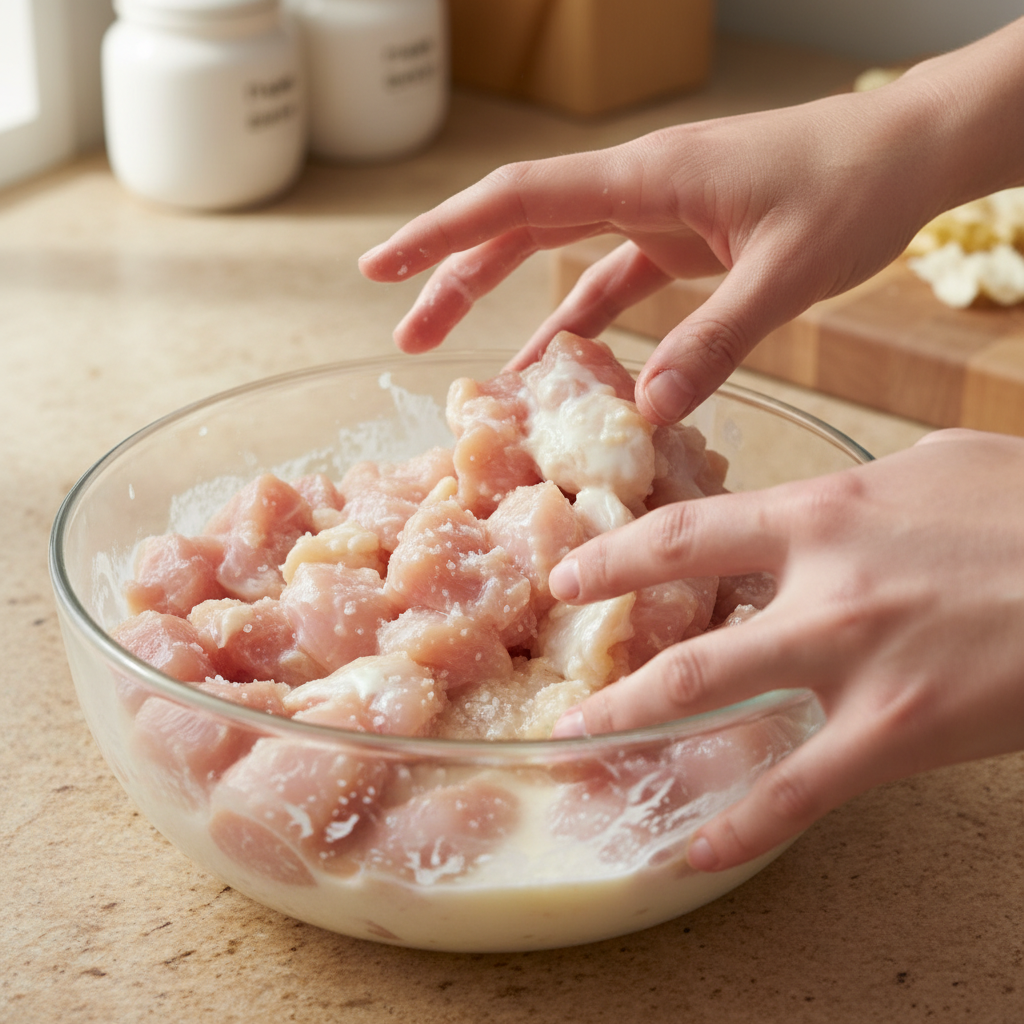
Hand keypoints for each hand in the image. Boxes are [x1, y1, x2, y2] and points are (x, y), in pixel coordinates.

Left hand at [547, 429, 1023, 870]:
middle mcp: (819, 589)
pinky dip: (739, 827)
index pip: (688, 535)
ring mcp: (853, 665)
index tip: (572, 577)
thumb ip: (856, 496)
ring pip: (716, 706)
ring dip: (638, 731)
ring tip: (583, 751)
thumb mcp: (931, 471)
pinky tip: (692, 851)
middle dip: (611, 667)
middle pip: (684, 633)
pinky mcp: (898, 732)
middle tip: (561, 691)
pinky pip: (799, 794)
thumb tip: (817, 513)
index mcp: (823, 515)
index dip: (617, 557)